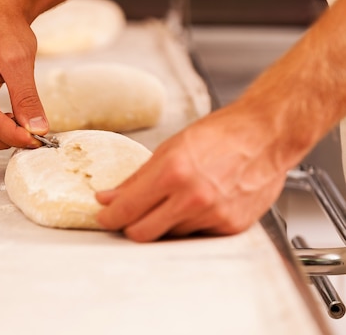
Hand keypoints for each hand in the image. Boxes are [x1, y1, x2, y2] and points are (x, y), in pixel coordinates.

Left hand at [95, 105, 289, 241]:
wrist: (266, 136)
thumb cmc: (221, 135)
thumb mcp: (170, 147)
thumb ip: (137, 178)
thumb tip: (109, 197)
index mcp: (173, 172)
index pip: (127, 209)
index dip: (109, 217)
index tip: (104, 217)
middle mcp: (192, 197)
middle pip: (143, 233)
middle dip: (131, 226)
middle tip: (130, 216)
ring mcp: (213, 215)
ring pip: (170, 235)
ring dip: (165, 222)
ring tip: (178, 198)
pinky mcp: (231, 226)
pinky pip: (196, 235)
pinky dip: (190, 223)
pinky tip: (199, 203)